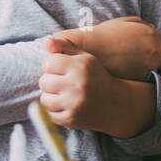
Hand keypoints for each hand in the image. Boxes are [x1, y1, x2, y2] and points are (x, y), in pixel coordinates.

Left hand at [39, 36, 157, 138]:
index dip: (52, 66)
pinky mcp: (72, 119)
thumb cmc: (96, 77)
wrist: (116, 104)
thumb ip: (64, 46)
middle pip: (44, 81)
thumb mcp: (85, 58)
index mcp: (80, 67)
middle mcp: (77, 85)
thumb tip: (45, 41)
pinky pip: (51, 114)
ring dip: (51, 97)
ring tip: (63, 95)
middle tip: (62, 84)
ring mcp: (74, 103)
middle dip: (50, 82)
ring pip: (45, 99)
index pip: (49, 63)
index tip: (61, 69)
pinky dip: (56, 111)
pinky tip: (67, 106)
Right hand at [54, 16, 160, 80]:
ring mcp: (151, 63)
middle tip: (156, 74)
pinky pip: (150, 82)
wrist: (87, 51)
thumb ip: (139, 23)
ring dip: (155, 76)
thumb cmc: (101, 36)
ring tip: (143, 79)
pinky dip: (145, 83)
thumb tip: (152, 27)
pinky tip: (135, 82)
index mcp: (151, 33)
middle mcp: (155, 47)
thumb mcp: (121, 22)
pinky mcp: (143, 76)